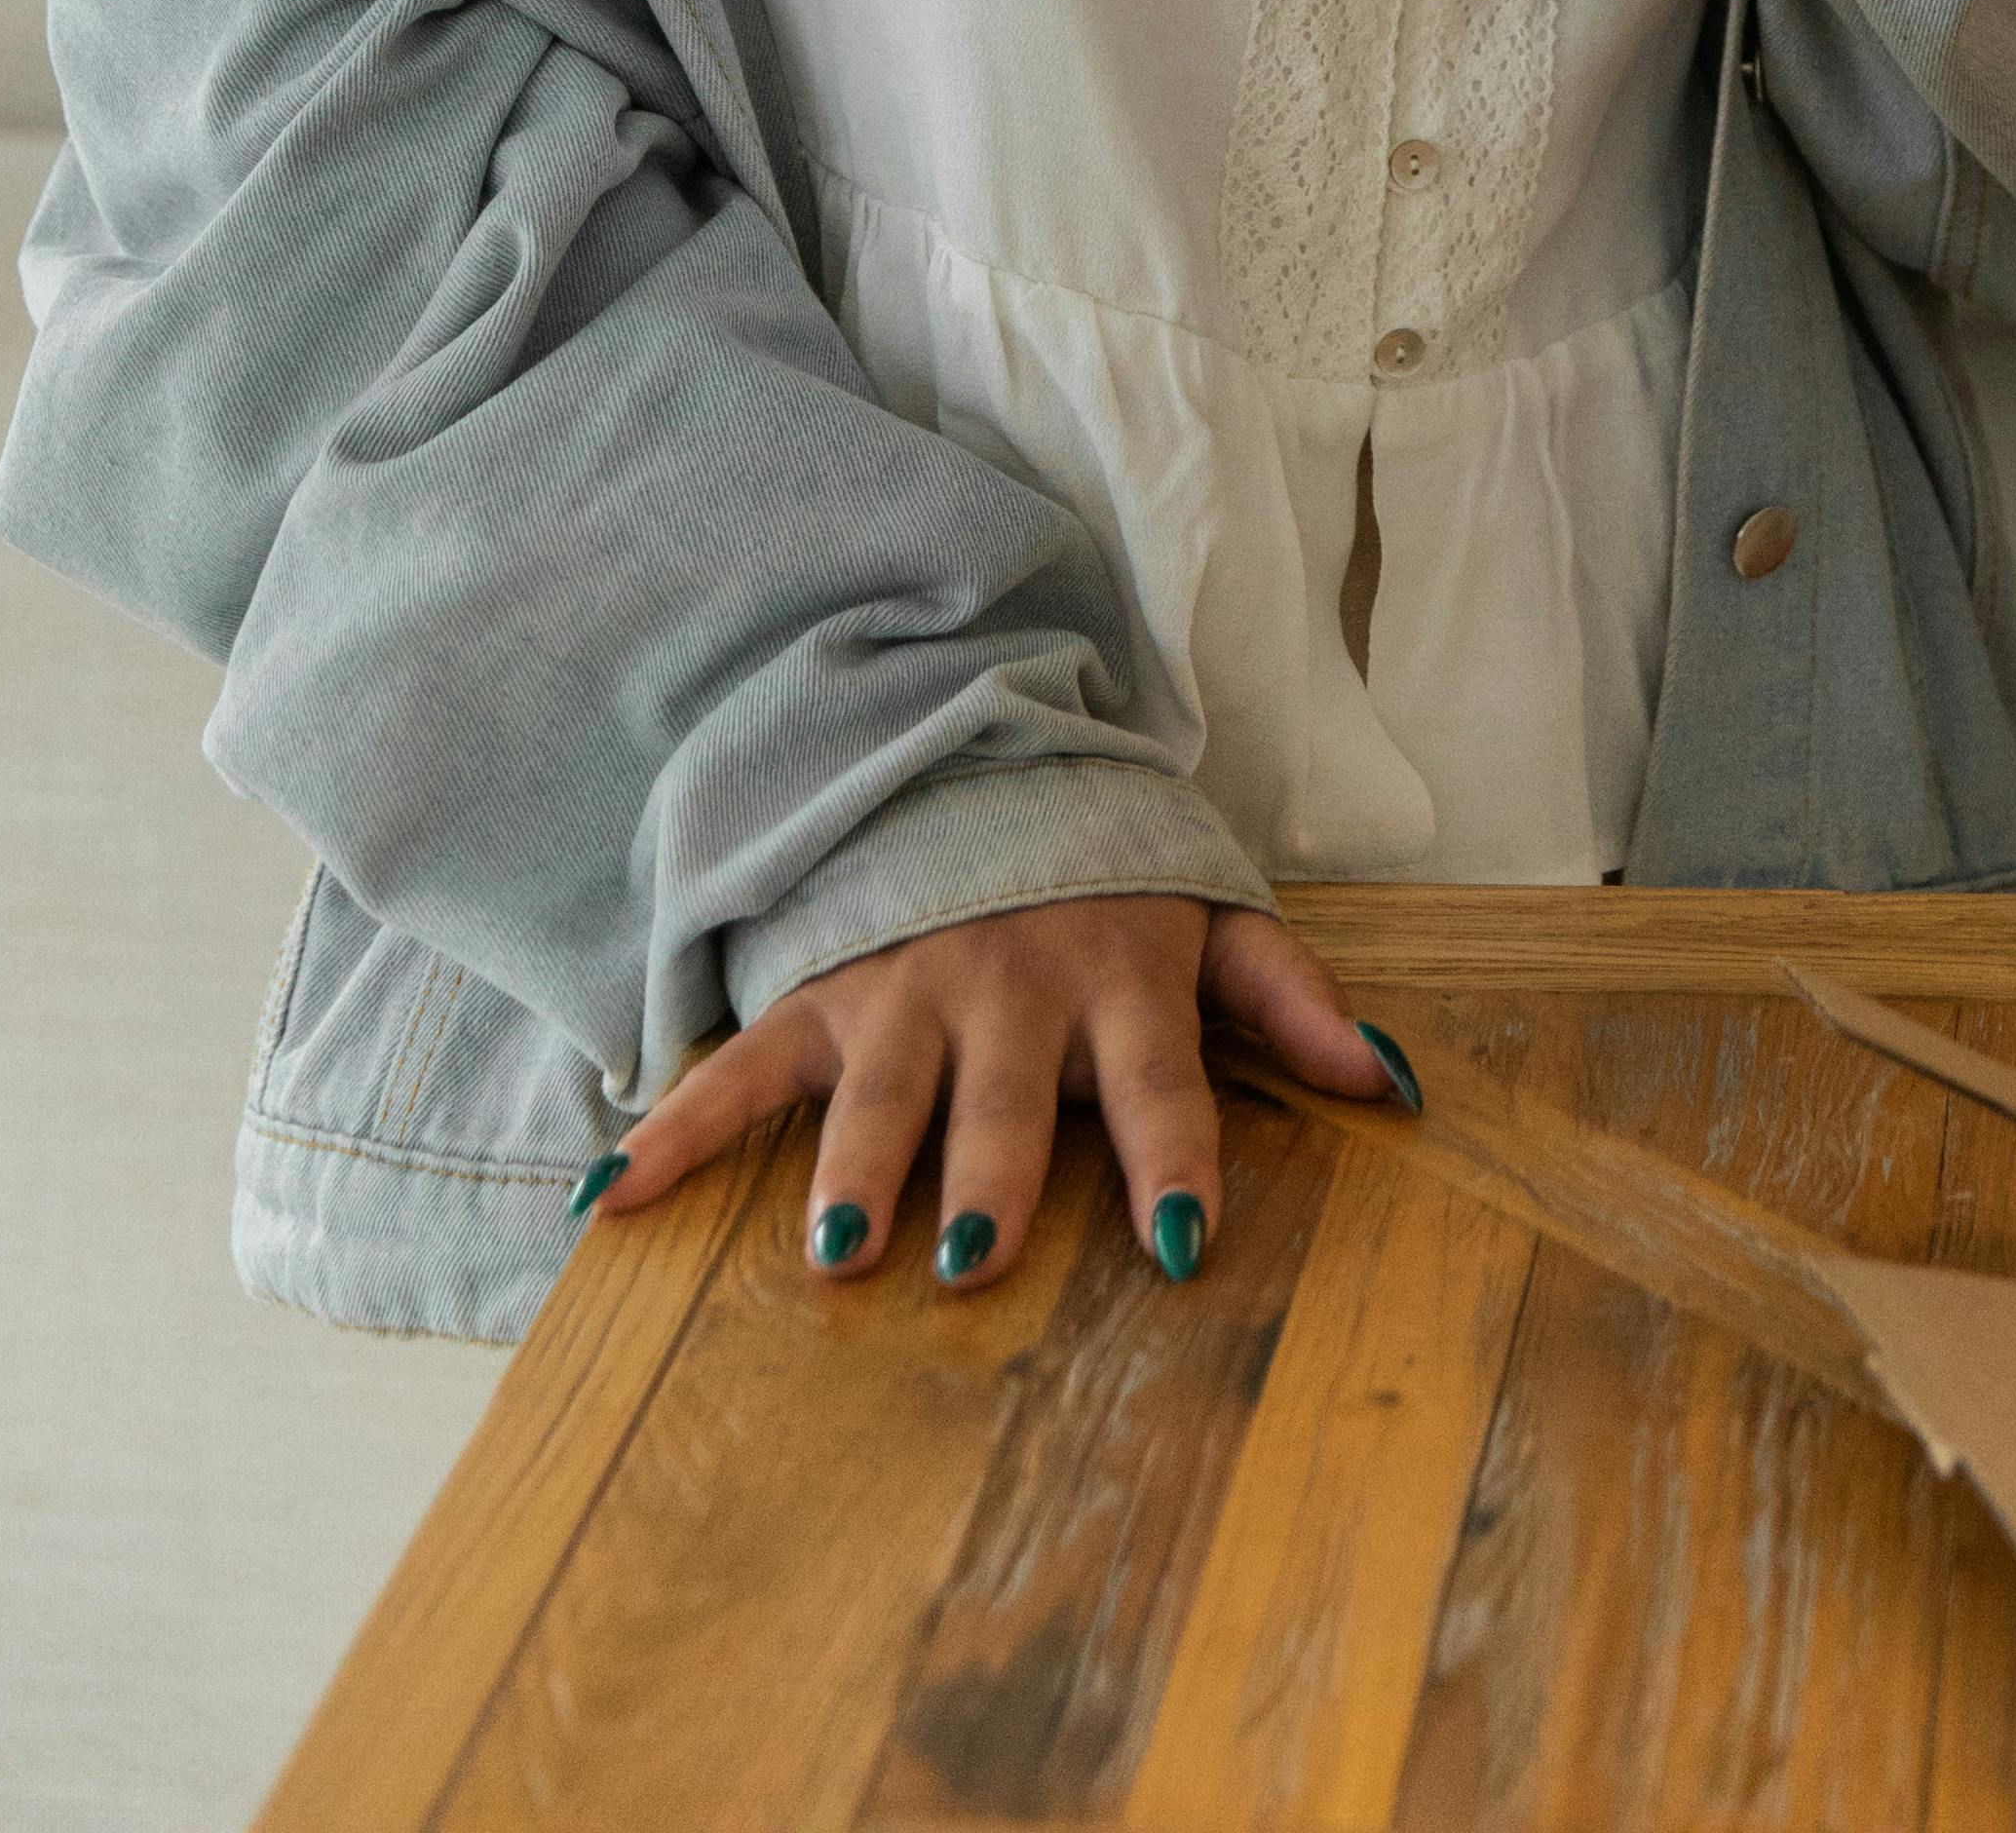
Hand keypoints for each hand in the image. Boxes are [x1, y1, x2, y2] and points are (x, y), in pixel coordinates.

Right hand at [573, 890, 1398, 1288]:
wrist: (983, 757)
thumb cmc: (1111, 875)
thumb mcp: (1211, 915)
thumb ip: (1293, 1002)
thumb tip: (1393, 1088)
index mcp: (1119, 979)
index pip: (1162, 1081)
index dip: (1174, 1157)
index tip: (1182, 1239)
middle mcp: (1013, 988)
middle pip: (1003, 1099)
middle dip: (990, 1173)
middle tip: (974, 1257)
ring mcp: (910, 988)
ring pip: (880, 1090)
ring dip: (857, 1167)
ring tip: (838, 1250)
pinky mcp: (825, 991)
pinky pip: (747, 1063)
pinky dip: (682, 1127)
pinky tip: (622, 1197)